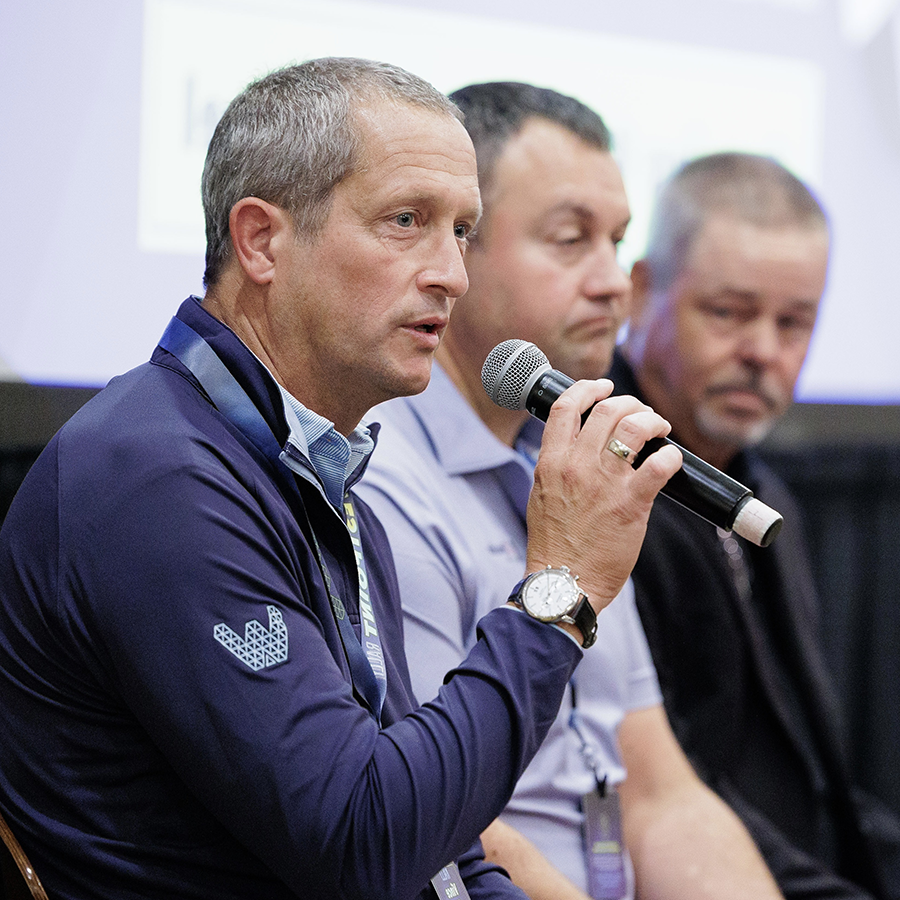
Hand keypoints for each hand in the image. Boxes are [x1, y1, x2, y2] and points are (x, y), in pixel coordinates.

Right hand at [524, 379, 682, 612]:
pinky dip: (671, 455)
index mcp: (550, 463)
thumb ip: (557, 468)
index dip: (588, 389)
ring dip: (652, 420)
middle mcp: (576, 466)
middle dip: (629, 403)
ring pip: (634, 427)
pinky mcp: (630, 505)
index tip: (603, 386)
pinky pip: (659, 465)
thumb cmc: (553, 545)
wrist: (563, 583)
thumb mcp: (541, 495)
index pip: (566, 407)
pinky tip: (671, 459)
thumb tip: (576, 448)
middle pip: (606, 410)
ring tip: (659, 428)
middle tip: (641, 413)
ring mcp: (604, 484)